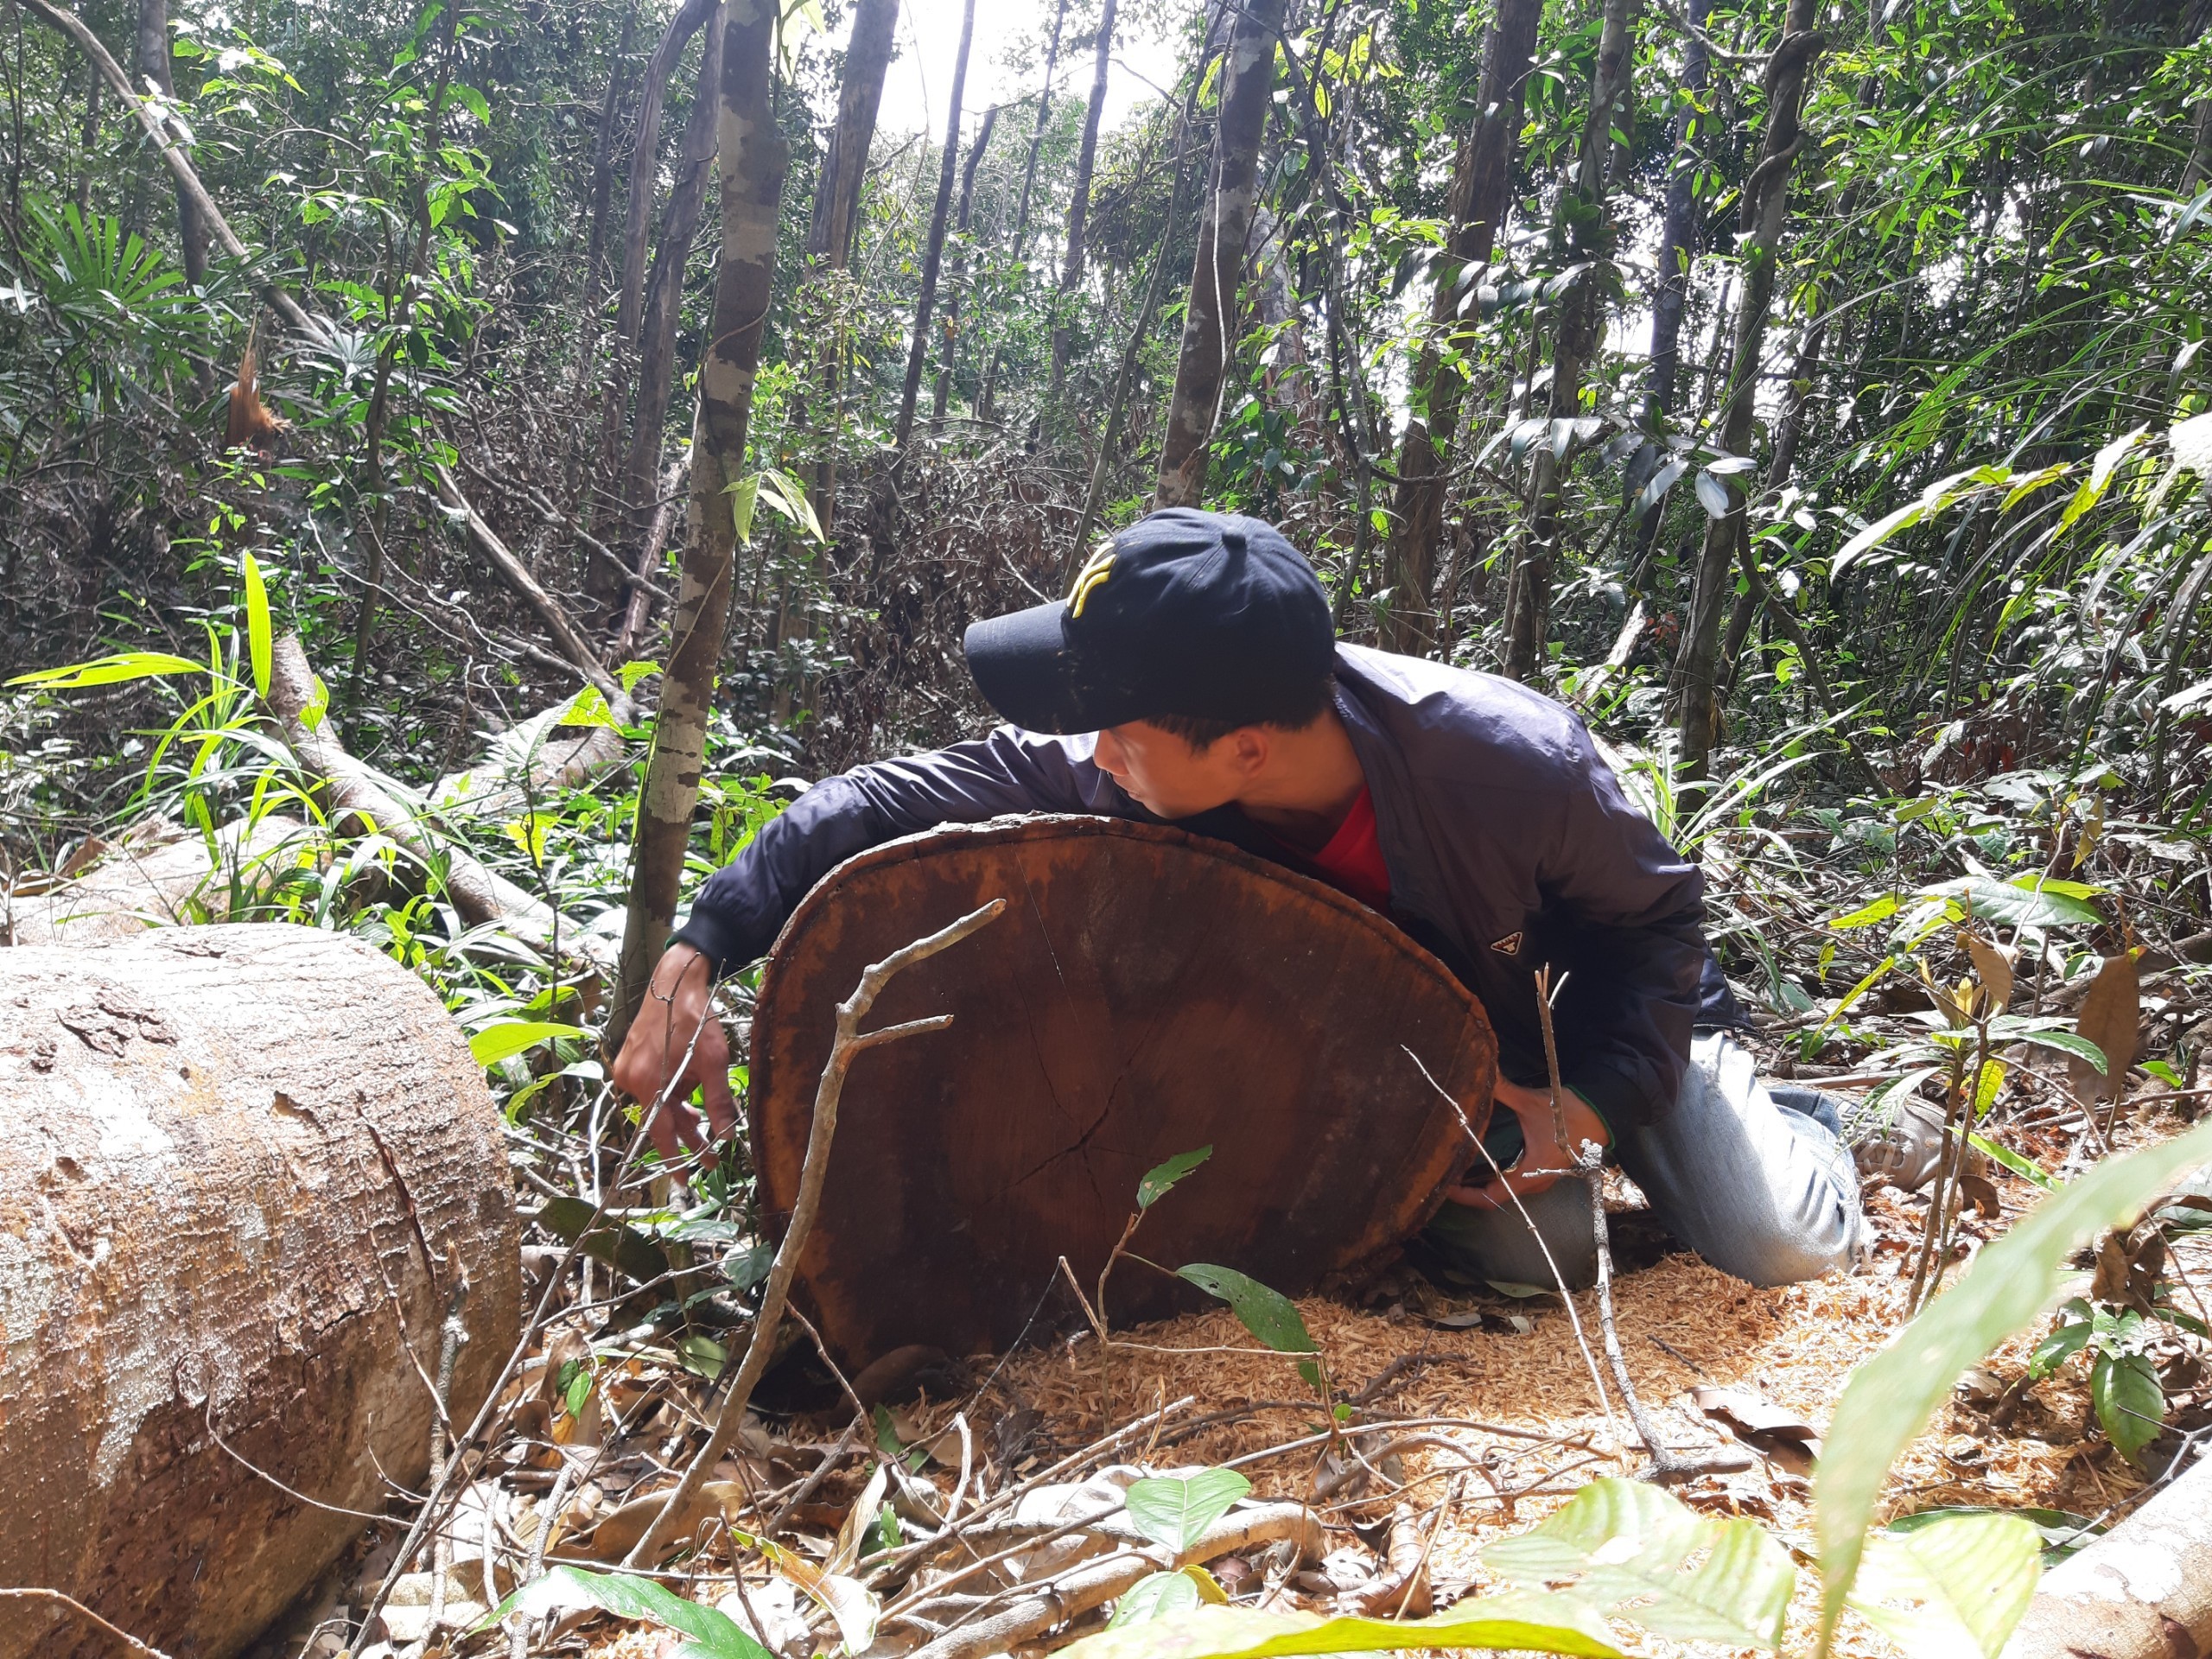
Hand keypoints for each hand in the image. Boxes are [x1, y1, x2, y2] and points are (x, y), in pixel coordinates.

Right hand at [610, 944, 738, 1160]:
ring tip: (702, 1130)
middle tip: (707, 1161)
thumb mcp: (714, 1061)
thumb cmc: (695, 1018)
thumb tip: (727, 1135)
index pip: (662, 1133)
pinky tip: (687, 1095)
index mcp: (649, 1083)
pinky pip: (652, 1088)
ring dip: (681, 1116)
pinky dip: (671, 1095)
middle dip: (686, 1139)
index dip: (675, 1159)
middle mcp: (631, 1080)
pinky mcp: (629, 1061)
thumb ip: (718, 1100)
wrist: (673, 982)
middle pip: (662, 1120)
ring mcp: (627, 1070)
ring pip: (658, 1104)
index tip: (685, 1182)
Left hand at [1444, 1077, 1610, 1209]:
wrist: (1603, 1113)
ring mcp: (1543, 1179)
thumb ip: (1502, 1090)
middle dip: (1469, 1190)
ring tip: (1459, 1170)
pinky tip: (1484, 1163)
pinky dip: (1497, 1177)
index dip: (1465, 1196)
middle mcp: (1536, 1183)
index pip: (1491, 1197)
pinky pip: (1517, 1181)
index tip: (1445, 1186)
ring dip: (1484, 1184)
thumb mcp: (1531, 1102)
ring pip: (1507, 1191)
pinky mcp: (1546, 1171)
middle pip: (1496, 1197)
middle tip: (1446, 1174)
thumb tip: (1482, 1074)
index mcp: (1531, 1174)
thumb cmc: (1568, 1113)